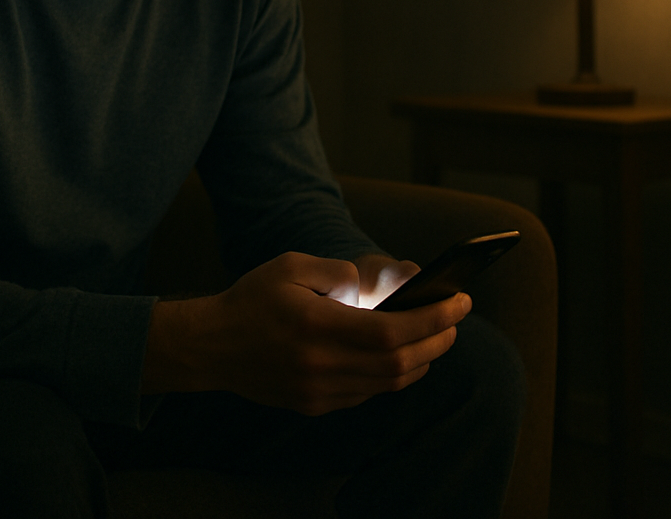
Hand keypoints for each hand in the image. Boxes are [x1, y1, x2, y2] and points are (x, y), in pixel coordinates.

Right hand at [142, 251, 470, 414]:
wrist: (211, 346)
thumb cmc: (252, 298)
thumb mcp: (292, 266)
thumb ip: (340, 273)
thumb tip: (381, 287)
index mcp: (316, 327)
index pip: (391, 332)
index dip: (432, 319)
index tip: (459, 302)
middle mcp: (321, 366)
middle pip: (399, 364)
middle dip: (436, 340)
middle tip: (455, 319)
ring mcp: (318, 392)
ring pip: (388, 384)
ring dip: (420, 360)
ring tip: (436, 335)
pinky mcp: (314, 405)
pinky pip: (367, 393)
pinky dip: (393, 375)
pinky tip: (400, 355)